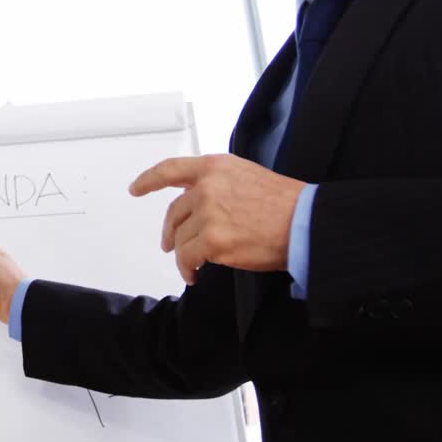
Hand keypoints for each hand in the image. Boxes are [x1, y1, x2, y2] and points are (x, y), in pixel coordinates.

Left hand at [129, 154, 305, 285]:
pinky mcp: (213, 240)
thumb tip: (198, 202)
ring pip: (180, 238)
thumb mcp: (246, 176)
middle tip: (170, 245)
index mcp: (215, 167)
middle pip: (174, 212)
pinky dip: (188, 269)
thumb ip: (217, 184)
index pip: (171, 169)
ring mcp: (209, 213)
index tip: (136, 189)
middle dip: (170, 232)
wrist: (305, 223)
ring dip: (184, 255)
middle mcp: (207, 187)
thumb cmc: (284, 204)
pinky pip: (188, 257)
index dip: (149, 180)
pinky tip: (194, 275)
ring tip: (193, 265)